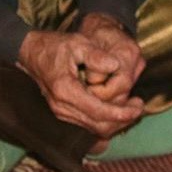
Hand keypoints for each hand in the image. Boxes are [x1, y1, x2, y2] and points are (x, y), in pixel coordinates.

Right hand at [17, 29, 143, 136]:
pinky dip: (105, 120)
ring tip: (133, 107)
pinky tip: (118, 109)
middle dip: (122, 120)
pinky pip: (88, 124)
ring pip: (93, 128)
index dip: (122, 113)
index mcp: (66, 91)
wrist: (31, 53)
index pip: (98, 111)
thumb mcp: (78, 43)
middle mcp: (62, 107)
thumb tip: (115, 66)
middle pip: (98, 126)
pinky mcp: (63, 113)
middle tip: (139, 106)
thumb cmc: (56, 46)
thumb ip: (96, 55)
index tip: (139, 106)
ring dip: (115, 121)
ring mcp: (61, 112)